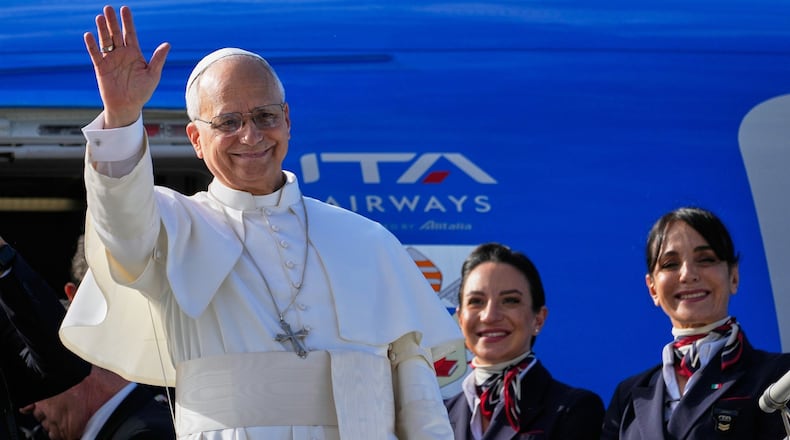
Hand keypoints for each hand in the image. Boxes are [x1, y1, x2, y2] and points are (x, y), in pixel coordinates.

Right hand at [84, 5, 170, 128]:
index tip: (125, 9)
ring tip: (100, 17)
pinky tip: (89, 35)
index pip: (130, 34)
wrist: (128, 106)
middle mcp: (121, 53)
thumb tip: (167, 44)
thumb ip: (158, 59)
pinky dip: (92, 45)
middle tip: (108, 8)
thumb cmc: (142, 92)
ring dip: (102, 29)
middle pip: (116, 34)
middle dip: (113, 21)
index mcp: (134, 53)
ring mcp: (110, 59)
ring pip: (105, 41)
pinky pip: (95, 54)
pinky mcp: (101, 67)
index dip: (127, 22)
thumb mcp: (153, 75)